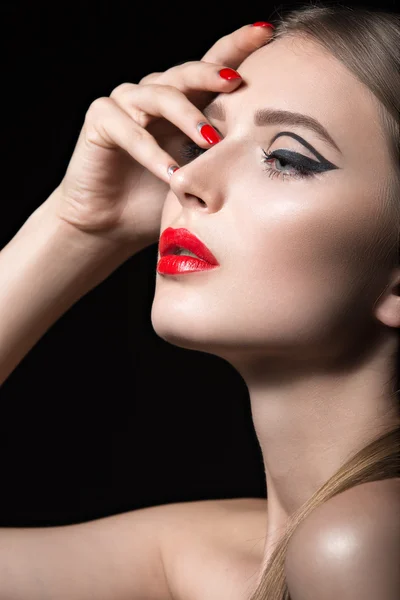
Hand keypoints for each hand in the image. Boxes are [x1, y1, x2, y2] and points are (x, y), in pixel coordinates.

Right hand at [53, 24, 273, 250]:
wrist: (113, 226)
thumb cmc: (158, 200)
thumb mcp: (197, 177)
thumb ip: (221, 156)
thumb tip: (268, 151)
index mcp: (181, 103)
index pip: (209, 68)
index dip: (236, 47)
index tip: (267, 33)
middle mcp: (152, 95)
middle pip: (184, 74)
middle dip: (212, 74)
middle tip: (236, 82)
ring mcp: (124, 103)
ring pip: (159, 96)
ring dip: (187, 117)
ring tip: (210, 142)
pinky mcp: (99, 120)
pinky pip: (130, 130)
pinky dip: (152, 152)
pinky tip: (172, 173)